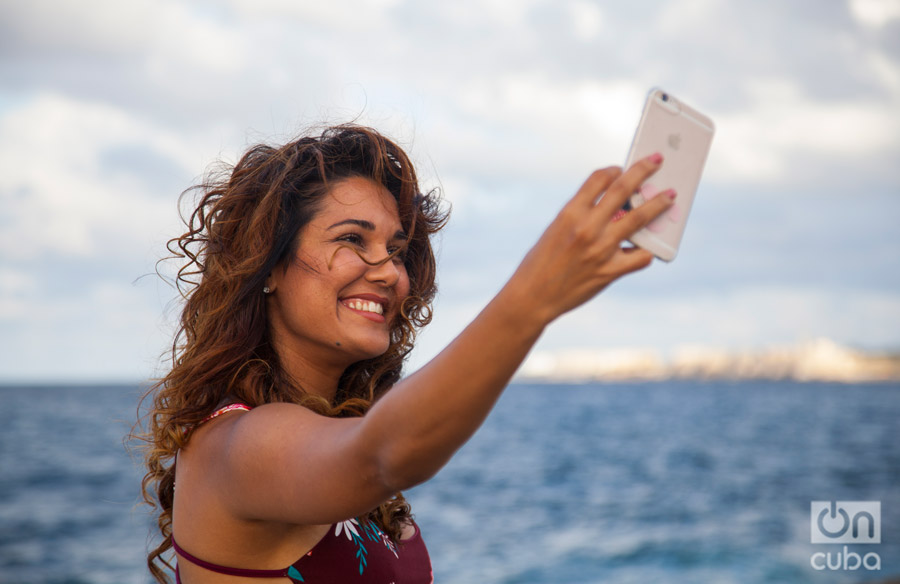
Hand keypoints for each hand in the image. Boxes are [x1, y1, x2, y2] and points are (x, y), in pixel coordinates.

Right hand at [508, 153, 674, 324]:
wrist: (532, 296)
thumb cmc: (542, 261)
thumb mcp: (556, 230)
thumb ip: (583, 216)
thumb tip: (617, 207)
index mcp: (569, 213)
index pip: (599, 179)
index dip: (613, 170)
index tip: (622, 168)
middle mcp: (587, 227)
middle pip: (623, 189)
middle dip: (644, 170)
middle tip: (658, 160)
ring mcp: (600, 250)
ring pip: (639, 219)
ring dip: (658, 204)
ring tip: (669, 196)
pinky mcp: (609, 272)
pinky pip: (640, 257)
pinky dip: (646, 251)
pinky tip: (647, 248)